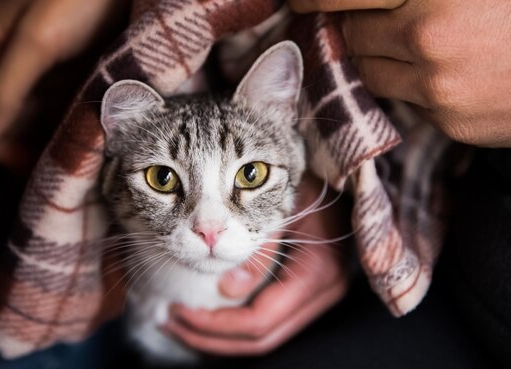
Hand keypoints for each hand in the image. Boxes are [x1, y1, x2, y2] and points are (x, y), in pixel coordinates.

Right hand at [0, 0, 131, 168]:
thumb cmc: (80, 0)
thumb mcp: (37, 40)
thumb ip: (5, 85)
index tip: (19, 161)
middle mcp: (11, 65)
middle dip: (16, 148)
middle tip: (49, 166)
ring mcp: (42, 74)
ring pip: (29, 123)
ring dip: (41, 144)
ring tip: (68, 159)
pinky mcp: (70, 80)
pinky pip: (57, 115)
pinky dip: (63, 131)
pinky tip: (81, 143)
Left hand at [164, 174, 349, 355]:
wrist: (343, 172)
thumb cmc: (313, 177)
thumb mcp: (284, 202)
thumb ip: (261, 245)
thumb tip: (228, 290)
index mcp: (319, 272)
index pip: (261, 319)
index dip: (216, 324)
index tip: (177, 311)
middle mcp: (324, 292)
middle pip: (260, 338)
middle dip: (210, 335)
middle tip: (167, 320)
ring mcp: (319, 294)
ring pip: (265, 335)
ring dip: (219, 334)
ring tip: (178, 320)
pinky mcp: (307, 289)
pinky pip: (269, 317)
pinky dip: (234, 321)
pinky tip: (207, 310)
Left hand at [286, 0, 510, 146]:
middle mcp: (424, 33)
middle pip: (348, 33)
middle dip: (351, 25)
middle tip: (369, 17)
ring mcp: (434, 84)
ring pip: (367, 72)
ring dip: (376, 58)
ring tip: (413, 44)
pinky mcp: (447, 121)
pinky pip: (404, 102)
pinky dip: (410, 87)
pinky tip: (447, 73)